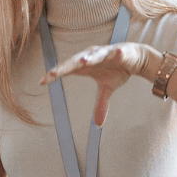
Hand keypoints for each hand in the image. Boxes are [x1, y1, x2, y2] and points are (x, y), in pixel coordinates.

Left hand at [41, 42, 158, 124]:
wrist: (135, 57)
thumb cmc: (117, 69)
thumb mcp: (108, 89)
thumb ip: (101, 104)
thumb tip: (98, 125)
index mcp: (85, 66)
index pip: (66, 69)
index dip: (54, 74)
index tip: (41, 82)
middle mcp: (92, 57)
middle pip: (75, 62)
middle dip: (64, 67)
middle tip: (53, 74)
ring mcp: (104, 53)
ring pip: (94, 55)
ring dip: (89, 57)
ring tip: (82, 61)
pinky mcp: (119, 51)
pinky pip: (116, 52)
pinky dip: (114, 53)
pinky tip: (115, 53)